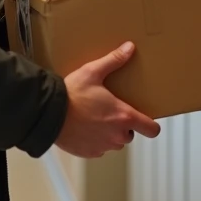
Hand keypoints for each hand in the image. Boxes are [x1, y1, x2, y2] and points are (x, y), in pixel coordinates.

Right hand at [54, 42, 160, 158]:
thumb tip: (129, 48)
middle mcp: (116, 135)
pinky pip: (98, 149)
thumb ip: (114, 60)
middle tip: (109, 111)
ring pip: (114, 142)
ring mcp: (103, 146)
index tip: (146, 119)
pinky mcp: (89, 153)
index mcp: (123, 116)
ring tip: (94, 118)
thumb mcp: (93, 72)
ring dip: (109, 133)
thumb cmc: (71, 95)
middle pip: (130, 134)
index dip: (151, 125)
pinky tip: (83, 127)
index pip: (151, 129)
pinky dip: (94, 140)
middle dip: (123, 125)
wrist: (48, 114)